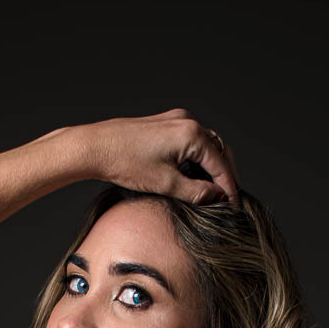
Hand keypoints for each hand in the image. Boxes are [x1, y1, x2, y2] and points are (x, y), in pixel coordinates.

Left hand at [79, 107, 240, 207]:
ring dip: (211, 167)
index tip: (234, 207)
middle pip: (219, 151)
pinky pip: (191, 140)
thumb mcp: (165, 184)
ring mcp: (176, 120)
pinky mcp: (165, 123)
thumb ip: (197, 192)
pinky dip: (197, 158)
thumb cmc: (125, 163)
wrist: (95, 147)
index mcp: (191, 134)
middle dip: (224, 176)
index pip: (222, 165)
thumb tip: (218, 197)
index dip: (230, 189)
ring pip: (206, 145)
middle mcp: (187, 121)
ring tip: (212, 191)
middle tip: (227, 200)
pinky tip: (193, 175)